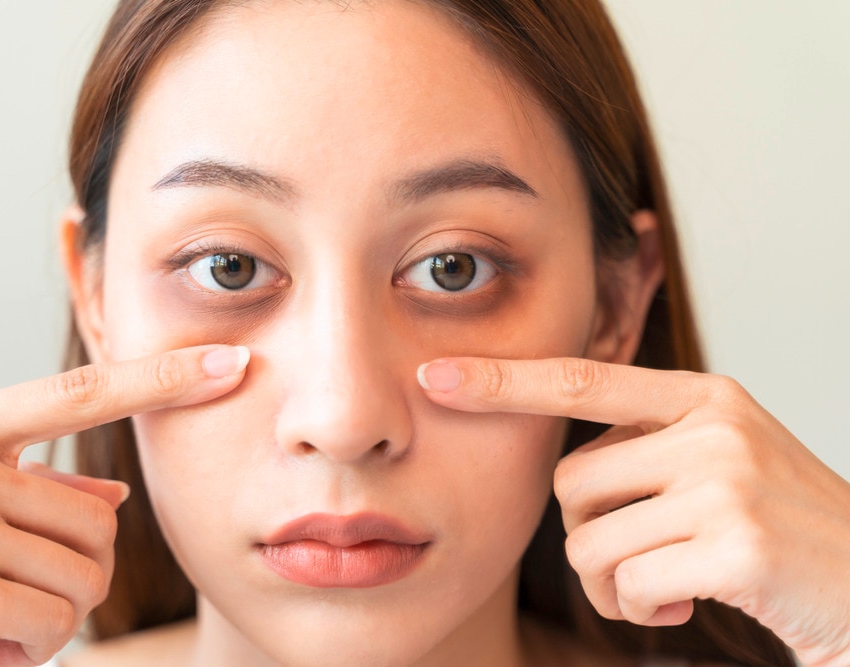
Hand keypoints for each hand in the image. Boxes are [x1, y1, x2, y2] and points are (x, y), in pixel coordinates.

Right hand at [0, 344, 248, 666]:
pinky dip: (35, 648)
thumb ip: (32, 489)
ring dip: (53, 615)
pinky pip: (58, 619)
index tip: (230, 361)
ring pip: (87, 572)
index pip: (81, 391)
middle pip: (101, 518)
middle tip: (9, 596)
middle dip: (74, 573)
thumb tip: (115, 496)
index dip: (162, 377)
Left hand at [419, 356, 849, 666]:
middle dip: (587, 535)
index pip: (581, 381)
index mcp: (702, 398)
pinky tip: (681, 607)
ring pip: (589, 541)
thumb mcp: (719, 457)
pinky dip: (639, 609)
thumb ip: (646, 442)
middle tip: (634, 561)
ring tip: (660, 587)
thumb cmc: (776, 524)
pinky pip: (628, 585)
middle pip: (569, 483)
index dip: (503, 379)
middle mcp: (713, 429)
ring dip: (610, 583)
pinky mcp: (735, 547)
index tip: (434, 374)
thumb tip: (561, 465)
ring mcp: (726, 484)